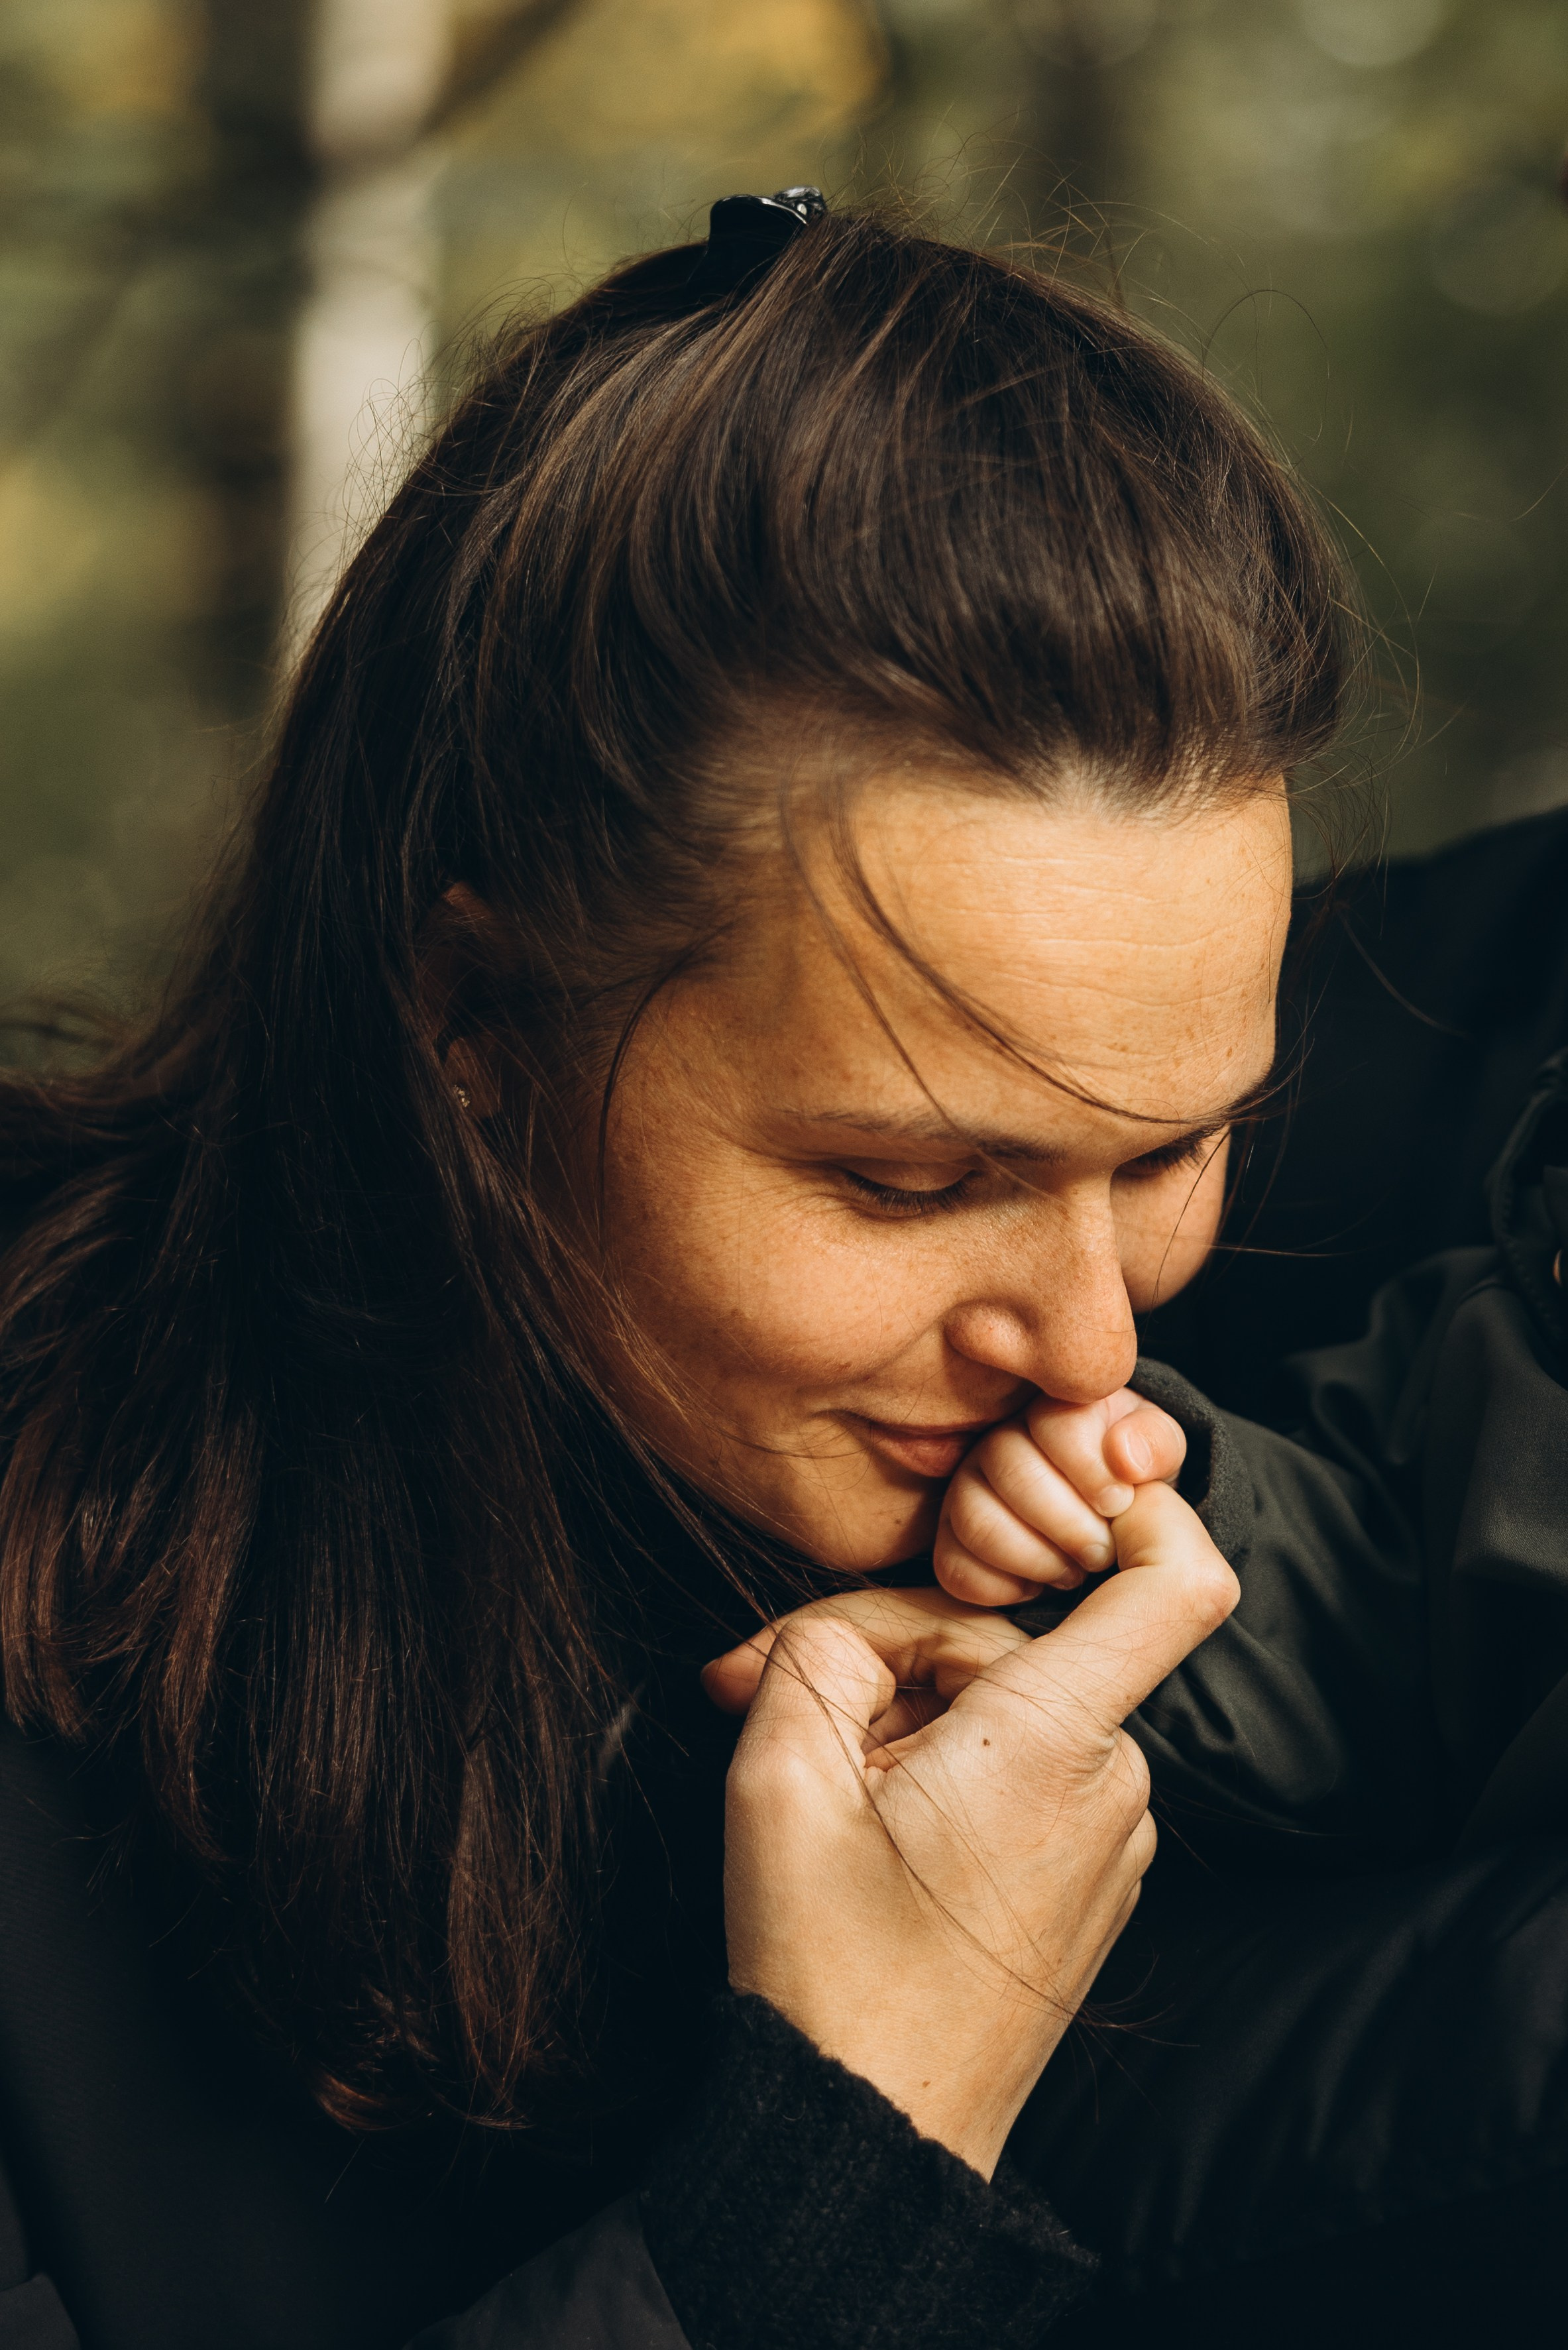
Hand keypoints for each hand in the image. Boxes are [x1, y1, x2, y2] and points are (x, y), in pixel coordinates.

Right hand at [706, 1484, 1236, 2176]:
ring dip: (909, 1716)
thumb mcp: (779, 1781)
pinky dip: (947, 1768)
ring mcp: (1110, 1837)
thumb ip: (815, 1653)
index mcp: (1056, 1739)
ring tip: (814, 1786)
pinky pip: (1026, 1770)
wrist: (870, 2136)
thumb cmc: (829, 1970)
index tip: (1053, 1487)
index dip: (1140, 1503)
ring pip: (1009, 1703)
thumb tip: (837, 1631)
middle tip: (764, 1691)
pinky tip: (865, 1822)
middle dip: (891, 1650)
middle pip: (1014, 1637)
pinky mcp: (1089, 1877)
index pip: (1175, 1581)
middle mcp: (1111, 1782)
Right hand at [934, 1387, 1187, 1605]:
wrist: (1099, 1521)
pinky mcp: (949, 1537)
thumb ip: (1154, 1443)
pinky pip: (954, 1567)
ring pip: (976, 1518)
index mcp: (1054, 1407)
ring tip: (1072, 1572)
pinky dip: (1002, 1589)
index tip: (1118, 1503)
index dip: (1090, 1468)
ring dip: (1036, 1557)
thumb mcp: (1156, 1454)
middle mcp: (1000, 1439)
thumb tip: (1124, 1457)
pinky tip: (1036, 1587)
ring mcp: (966, 1488)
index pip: (1055, 1422)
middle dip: (1066, 1521)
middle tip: (1101, 1552)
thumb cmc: (1128, 1481)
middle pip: (1010, 1467)